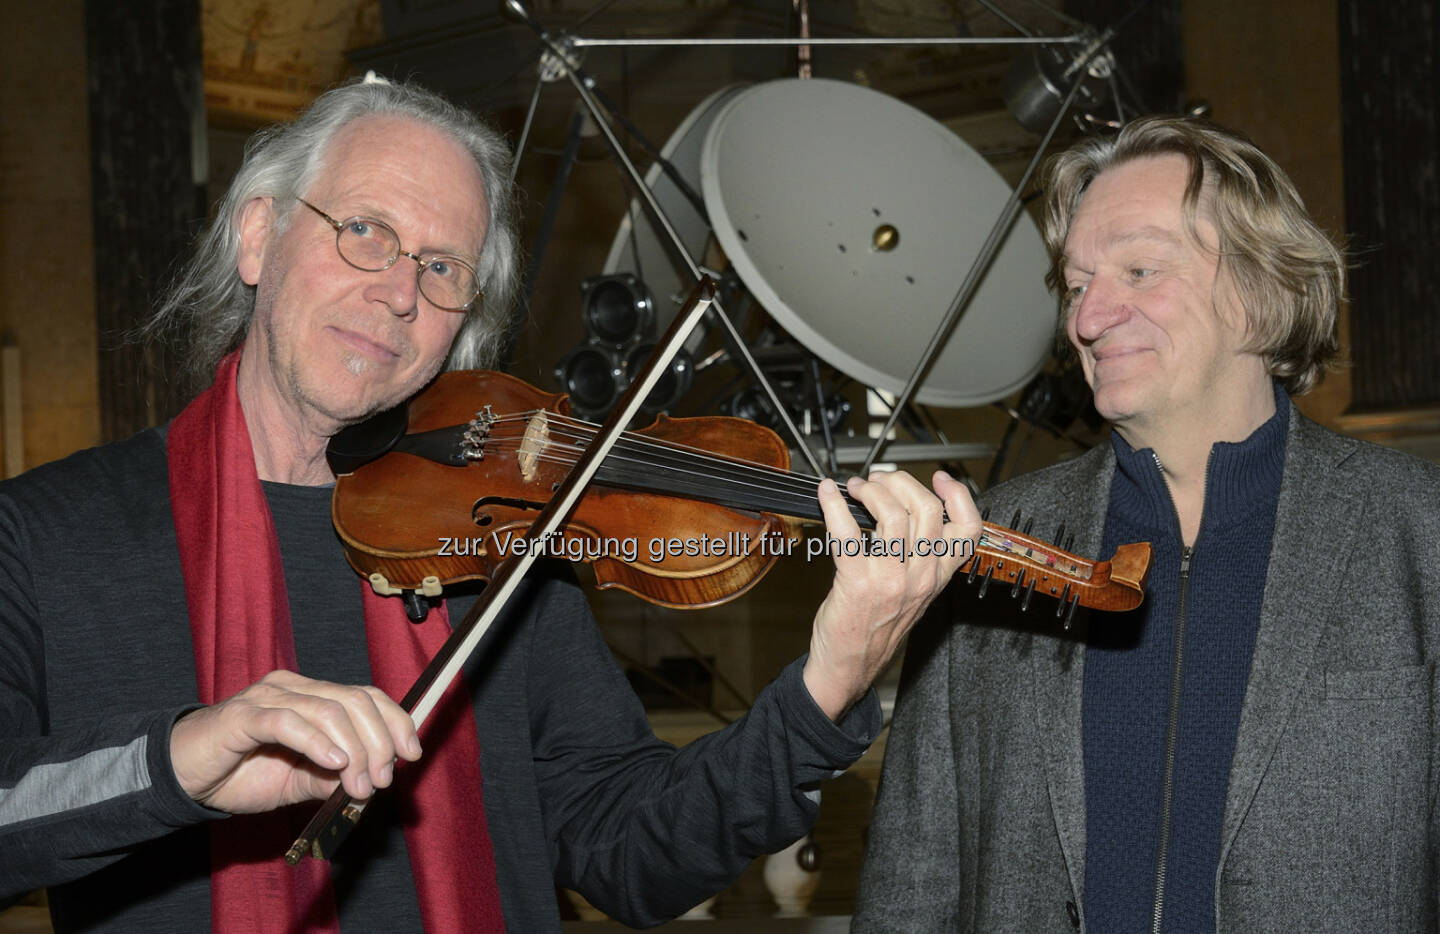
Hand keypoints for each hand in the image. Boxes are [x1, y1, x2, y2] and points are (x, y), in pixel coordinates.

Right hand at [169, 669, 421, 813]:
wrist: (181, 779)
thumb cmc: (240, 775)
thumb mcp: (300, 781)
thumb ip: (334, 777)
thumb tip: (373, 781)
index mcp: (312, 696)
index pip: (366, 696)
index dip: (396, 721)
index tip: (412, 754)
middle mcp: (293, 688)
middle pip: (354, 701)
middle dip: (379, 741)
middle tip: (381, 780)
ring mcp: (268, 697)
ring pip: (329, 710)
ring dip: (354, 750)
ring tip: (359, 784)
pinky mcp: (242, 716)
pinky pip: (288, 721)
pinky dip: (317, 741)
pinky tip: (333, 762)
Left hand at [803, 470, 979, 719]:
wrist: (849, 667)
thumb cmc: (876, 629)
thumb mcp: (914, 594)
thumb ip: (921, 559)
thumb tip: (905, 511)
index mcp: (937, 577)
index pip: (968, 530)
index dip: (959, 496)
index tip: (941, 478)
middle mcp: (920, 576)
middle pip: (926, 508)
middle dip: (900, 482)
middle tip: (879, 480)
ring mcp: (890, 579)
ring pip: (891, 513)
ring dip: (869, 490)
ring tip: (855, 487)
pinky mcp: (856, 581)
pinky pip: (847, 532)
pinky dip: (833, 505)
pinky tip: (827, 494)